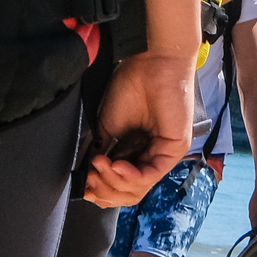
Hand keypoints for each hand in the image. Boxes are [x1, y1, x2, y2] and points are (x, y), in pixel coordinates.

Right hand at [83, 48, 190, 207]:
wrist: (149, 62)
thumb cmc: (130, 86)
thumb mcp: (105, 126)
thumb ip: (97, 151)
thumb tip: (82, 175)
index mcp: (135, 153)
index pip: (120, 187)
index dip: (100, 190)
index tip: (83, 184)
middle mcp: (151, 157)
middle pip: (129, 194)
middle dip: (105, 190)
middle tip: (90, 178)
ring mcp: (164, 155)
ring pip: (139, 188)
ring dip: (113, 181)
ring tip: (99, 166)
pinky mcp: (174, 149)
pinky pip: (151, 175)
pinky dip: (130, 175)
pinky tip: (114, 166)